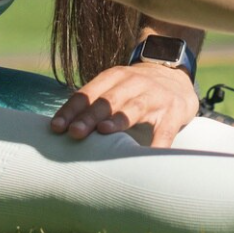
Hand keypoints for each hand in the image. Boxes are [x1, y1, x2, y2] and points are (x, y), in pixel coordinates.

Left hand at [48, 61, 201, 147]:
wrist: (176, 77)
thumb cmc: (135, 90)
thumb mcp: (115, 88)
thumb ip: (93, 103)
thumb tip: (60, 129)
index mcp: (114, 77)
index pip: (88, 93)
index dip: (71, 110)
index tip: (57, 128)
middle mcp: (134, 83)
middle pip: (109, 100)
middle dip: (90, 116)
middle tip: (74, 132)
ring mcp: (156, 96)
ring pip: (135, 107)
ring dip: (118, 119)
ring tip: (104, 131)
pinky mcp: (174, 112)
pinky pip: (165, 130)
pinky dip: (156, 143)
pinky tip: (147, 156)